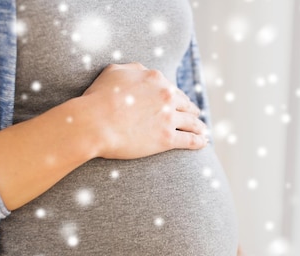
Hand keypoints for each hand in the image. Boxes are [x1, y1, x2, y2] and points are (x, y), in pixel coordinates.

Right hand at [81, 63, 207, 158]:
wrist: (95, 123)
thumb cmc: (99, 98)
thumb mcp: (114, 72)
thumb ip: (132, 69)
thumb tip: (143, 71)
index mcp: (155, 79)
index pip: (171, 88)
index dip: (176, 96)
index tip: (179, 101)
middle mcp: (166, 96)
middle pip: (184, 104)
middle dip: (191, 110)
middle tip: (196, 115)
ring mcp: (168, 117)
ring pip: (191, 122)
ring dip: (199, 126)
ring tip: (202, 130)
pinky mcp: (167, 138)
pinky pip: (189, 140)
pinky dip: (199, 141)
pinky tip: (204, 143)